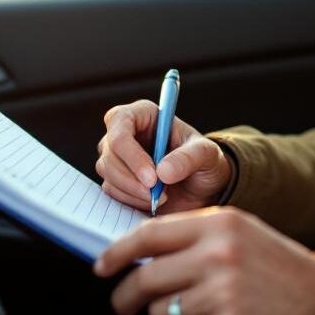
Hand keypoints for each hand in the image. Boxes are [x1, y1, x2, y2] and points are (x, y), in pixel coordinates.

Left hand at [94, 207, 314, 314]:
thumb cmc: (277, 265)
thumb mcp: (238, 235)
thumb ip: (195, 238)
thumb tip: (143, 253)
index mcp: (218, 222)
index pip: (150, 233)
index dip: (117, 251)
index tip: (101, 265)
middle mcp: (217, 250)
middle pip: (147, 276)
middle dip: (125, 295)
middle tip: (121, 303)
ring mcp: (222, 286)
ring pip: (161, 308)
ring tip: (171, 312)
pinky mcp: (227, 313)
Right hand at [97, 100, 232, 212]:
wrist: (202, 187)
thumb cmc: (204, 161)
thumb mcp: (207, 155)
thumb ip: (188, 158)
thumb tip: (162, 171)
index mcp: (144, 113)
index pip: (120, 122)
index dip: (131, 152)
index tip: (152, 178)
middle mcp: (125, 131)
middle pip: (110, 153)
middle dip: (132, 179)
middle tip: (160, 195)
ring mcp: (117, 156)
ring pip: (107, 174)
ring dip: (133, 192)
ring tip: (163, 197)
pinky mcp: (115, 179)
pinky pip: (110, 191)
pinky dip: (130, 201)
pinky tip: (152, 201)